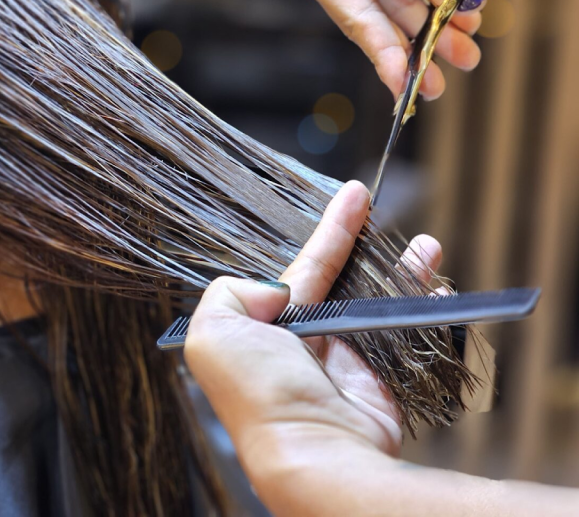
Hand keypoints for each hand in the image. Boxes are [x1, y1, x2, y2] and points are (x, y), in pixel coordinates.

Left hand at [184, 182, 442, 493]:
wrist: (316, 453)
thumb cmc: (261, 394)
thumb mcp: (213, 331)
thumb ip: (232, 291)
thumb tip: (276, 287)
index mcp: (263, 332)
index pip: (299, 272)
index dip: (327, 234)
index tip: (352, 197)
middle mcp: (302, 345)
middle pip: (338, 281)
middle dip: (360, 242)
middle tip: (376, 204)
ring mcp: (345, 362)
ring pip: (376, 303)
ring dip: (401, 269)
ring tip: (425, 244)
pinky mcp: (381, 380)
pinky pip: (405, 334)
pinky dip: (423, 309)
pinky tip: (435, 286)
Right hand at [278, 0, 484, 99]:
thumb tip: (464, 6)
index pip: (351, 16)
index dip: (382, 52)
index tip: (406, 86)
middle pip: (378, 16)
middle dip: (417, 42)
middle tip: (449, 76)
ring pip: (401, 4)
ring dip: (436, 24)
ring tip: (469, 47)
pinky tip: (467, 13)